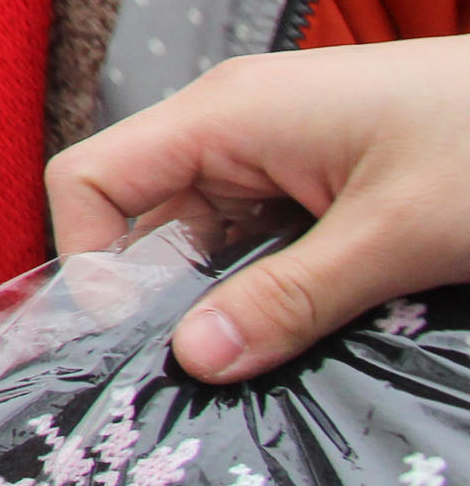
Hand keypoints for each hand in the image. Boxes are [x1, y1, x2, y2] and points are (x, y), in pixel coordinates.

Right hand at [46, 37, 469, 382]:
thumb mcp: (396, 236)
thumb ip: (291, 301)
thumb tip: (194, 361)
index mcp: (226, 113)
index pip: (89, 180)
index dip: (89, 261)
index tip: (138, 340)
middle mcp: (231, 124)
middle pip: (139, 216)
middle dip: (159, 297)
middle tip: (204, 372)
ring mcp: (272, 147)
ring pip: (200, 237)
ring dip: (220, 299)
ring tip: (260, 358)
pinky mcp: (313, 173)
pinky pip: (253, 238)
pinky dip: (265, 288)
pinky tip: (302, 329)